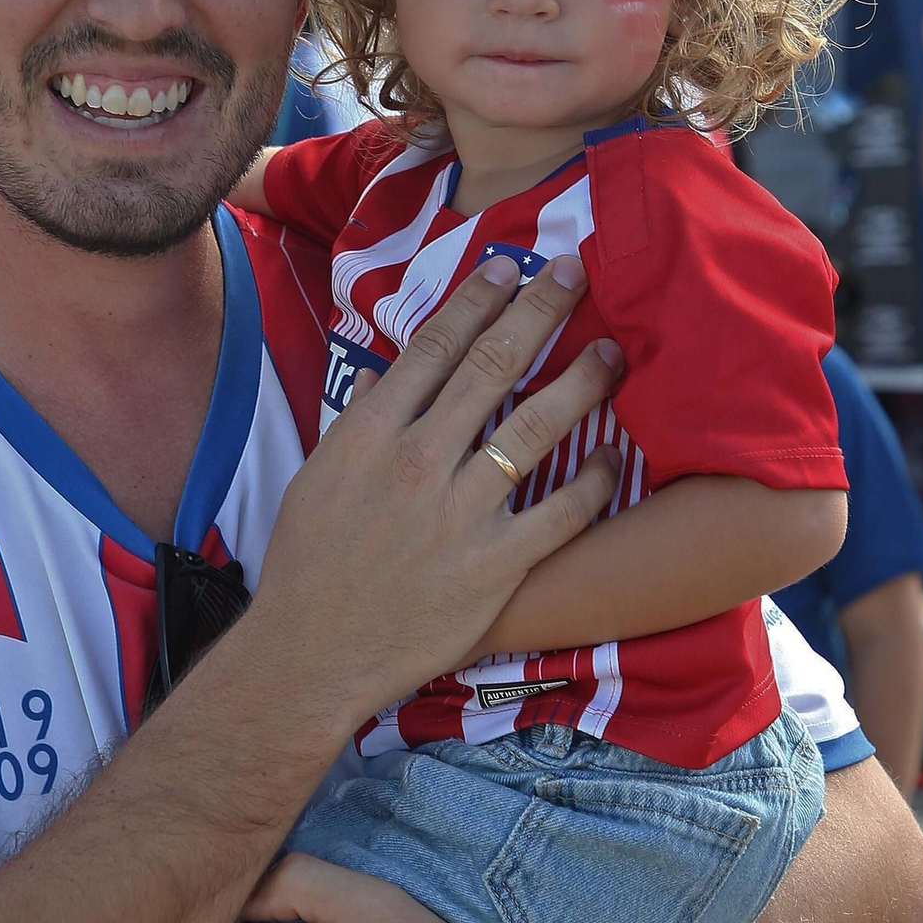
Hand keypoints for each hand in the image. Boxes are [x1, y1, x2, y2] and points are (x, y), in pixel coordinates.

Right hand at [248, 253, 621, 725]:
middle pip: (492, 367)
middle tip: (574, 273)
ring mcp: (460, 512)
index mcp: (370, 434)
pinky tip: (612, 456)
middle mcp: (419, 461)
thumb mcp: (316, 478)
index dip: (477, 299)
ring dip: (581, 382)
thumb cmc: (308, 567)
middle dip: (538, 312)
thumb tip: (386, 372)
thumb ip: (358, 422)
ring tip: (614, 352)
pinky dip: (592, 481)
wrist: (311, 654)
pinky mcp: (496, 565)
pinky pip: (561, 513)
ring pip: (536, 429)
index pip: (434, 346)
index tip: (508, 267)